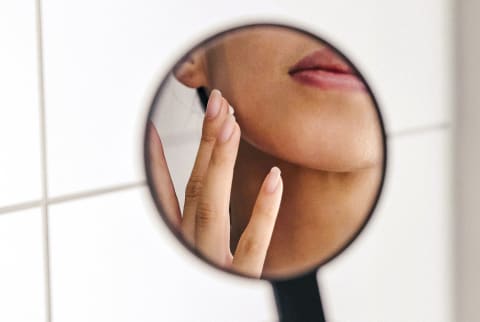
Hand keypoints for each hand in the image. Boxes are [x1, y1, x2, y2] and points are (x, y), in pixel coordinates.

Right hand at [147, 89, 282, 277]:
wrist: (219, 320)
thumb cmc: (205, 285)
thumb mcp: (189, 244)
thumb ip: (185, 211)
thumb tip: (181, 181)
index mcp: (181, 237)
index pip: (168, 191)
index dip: (161, 158)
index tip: (159, 126)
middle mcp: (193, 244)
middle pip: (196, 185)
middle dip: (206, 142)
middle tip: (218, 104)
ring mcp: (215, 257)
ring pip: (213, 204)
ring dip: (220, 161)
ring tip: (229, 125)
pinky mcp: (241, 273)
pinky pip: (254, 241)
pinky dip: (264, 209)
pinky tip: (275, 178)